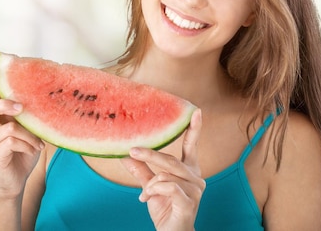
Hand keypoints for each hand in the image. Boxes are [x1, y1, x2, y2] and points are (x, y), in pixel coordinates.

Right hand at [0, 65, 43, 198]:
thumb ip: (32, 117)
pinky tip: (34, 150)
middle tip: (19, 107)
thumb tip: (47, 100)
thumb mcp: (31, 131)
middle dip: (3, 103)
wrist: (17, 180)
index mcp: (2, 116)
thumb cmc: (25, 152)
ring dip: (28, 134)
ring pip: (8, 126)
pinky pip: (12, 142)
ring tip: (38, 142)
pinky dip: (27, 145)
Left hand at [121, 109, 203, 230]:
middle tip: (132, 150)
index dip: (194, 128)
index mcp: (189, 170)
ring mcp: (195, 191)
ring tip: (144, 191)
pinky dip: (154, 190)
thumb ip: (141, 169)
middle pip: (171, 159)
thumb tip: (124, 153)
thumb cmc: (165, 209)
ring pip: (167, 174)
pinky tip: (146, 198)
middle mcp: (195, 178)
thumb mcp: (150, 186)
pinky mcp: (189, 202)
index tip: (196, 111)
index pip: (192, 146)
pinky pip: (169, 187)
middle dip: (150, 154)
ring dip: (151, 182)